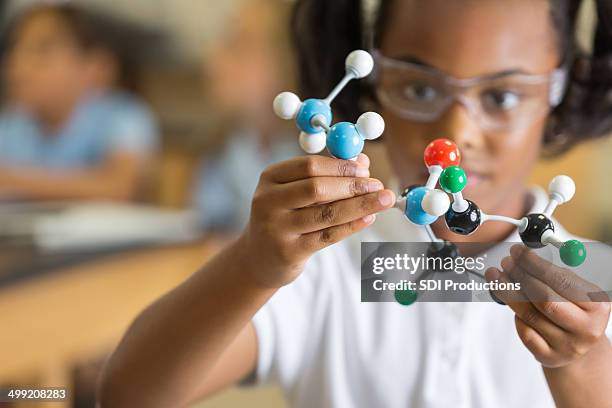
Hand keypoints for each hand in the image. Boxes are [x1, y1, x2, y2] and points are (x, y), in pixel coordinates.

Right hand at [239, 154, 394, 288]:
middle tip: (378, 185)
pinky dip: (352, 225)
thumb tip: (362, 161)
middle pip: (317, 188)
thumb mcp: (294, 192)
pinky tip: (369, 218)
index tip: (365, 168)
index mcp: (270, 178)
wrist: (259, 258)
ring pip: (326, 214)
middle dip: (352, 185)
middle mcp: (268, 201)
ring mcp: (277, 228)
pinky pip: (328, 236)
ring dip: (360, 205)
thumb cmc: (284, 217)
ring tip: (383, 200)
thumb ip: (325, 176)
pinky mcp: (289, 252)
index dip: (340, 166)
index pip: (309, 166)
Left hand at [486, 245, 610, 367]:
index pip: (562, 281)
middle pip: (545, 300)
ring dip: (509, 292)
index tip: (517, 251)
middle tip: (506, 262)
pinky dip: (515, 315)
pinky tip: (510, 302)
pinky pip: (525, 332)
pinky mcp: (550, 357)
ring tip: (497, 276)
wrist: (576, 342)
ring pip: (530, 315)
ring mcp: (568, 346)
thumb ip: (554, 272)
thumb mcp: (574, 289)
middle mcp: (586, 329)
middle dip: (520, 277)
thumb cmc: (571, 308)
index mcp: (597, 306)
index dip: (535, 264)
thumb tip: (525, 253)